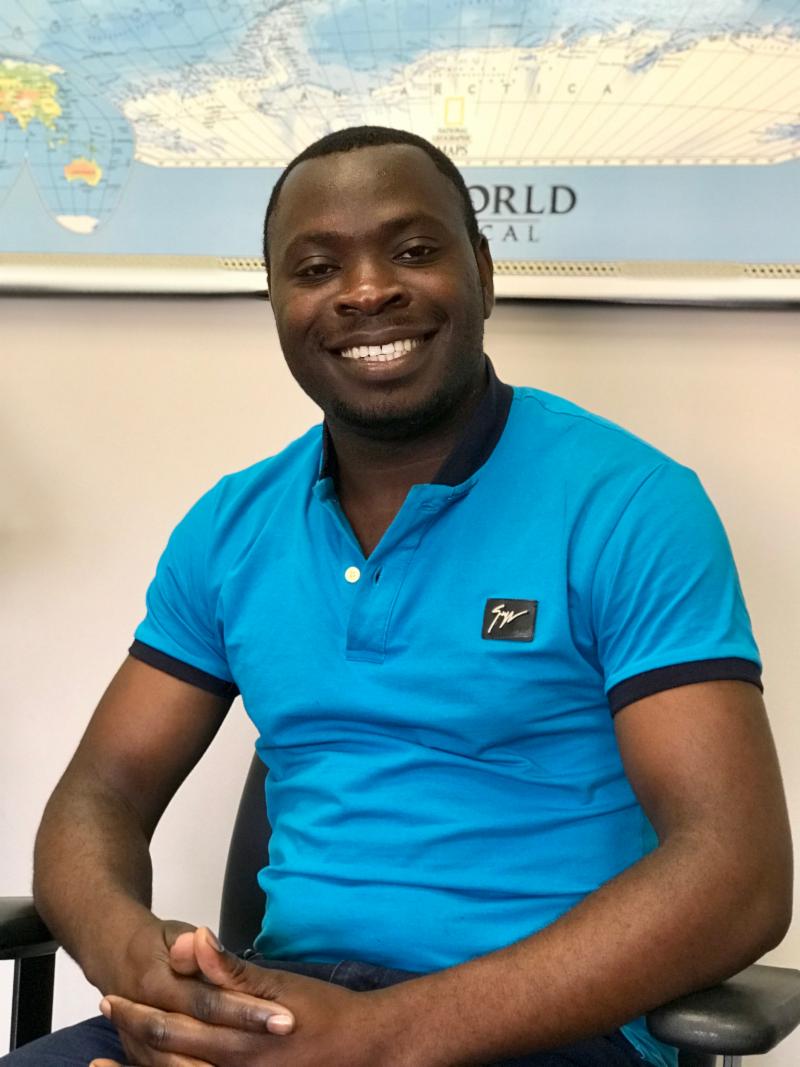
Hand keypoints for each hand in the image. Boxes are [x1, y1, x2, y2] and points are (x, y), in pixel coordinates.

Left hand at [93, 927, 403, 1066]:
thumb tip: (193, 939)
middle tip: (107, 1012)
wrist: (362, 1050)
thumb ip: (230, 969)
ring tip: (107, 1054)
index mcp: (234, 1041)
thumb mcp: (278, 984)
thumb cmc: (323, 1013)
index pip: (168, 1027)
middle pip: (163, 1057)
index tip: (111, 996)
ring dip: (139, 1062)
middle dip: (131, 1034)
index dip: (135, 1012)